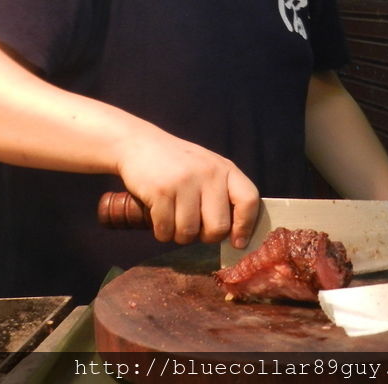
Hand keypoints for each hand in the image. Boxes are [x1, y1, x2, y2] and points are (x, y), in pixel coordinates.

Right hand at [115, 132, 258, 248]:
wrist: (138, 143)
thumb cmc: (176, 164)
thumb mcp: (206, 168)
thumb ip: (221, 194)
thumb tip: (235, 238)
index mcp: (225, 168)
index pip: (249, 200)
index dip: (246, 226)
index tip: (237, 243)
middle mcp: (208, 173)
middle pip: (218, 228)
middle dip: (204, 236)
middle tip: (192, 226)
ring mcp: (184, 181)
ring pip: (189, 233)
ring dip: (178, 234)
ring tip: (172, 218)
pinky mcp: (161, 191)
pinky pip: (166, 230)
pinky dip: (161, 231)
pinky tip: (157, 216)